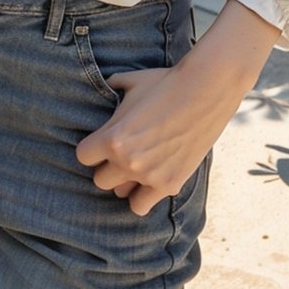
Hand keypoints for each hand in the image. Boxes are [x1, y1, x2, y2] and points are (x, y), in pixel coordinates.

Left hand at [75, 0, 280, 216]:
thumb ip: (113, 86)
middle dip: (108, 166)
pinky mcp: (169, 184)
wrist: (204, 91)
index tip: (101, 143)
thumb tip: (107, 85)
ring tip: (137, 167)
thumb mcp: (133, 81)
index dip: (91, 148)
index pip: (83, 156)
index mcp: (113, 137)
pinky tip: (149, 181)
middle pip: (100, 180)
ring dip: (125, 182)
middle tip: (122, 154)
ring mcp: (148, 176)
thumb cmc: (166, 83)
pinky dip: (143, 196)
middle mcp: (127, 161)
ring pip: (119, 194)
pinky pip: (140, 206)